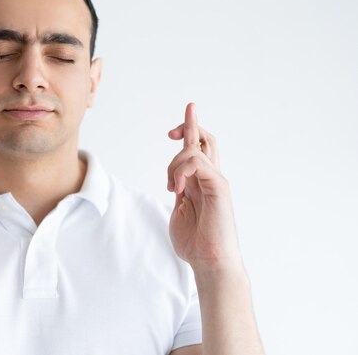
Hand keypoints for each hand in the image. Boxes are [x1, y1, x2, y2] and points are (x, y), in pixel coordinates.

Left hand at [167, 103, 241, 272]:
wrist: (210, 262)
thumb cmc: (196, 243)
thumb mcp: (180, 211)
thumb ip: (180, 192)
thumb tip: (174, 183)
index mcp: (201, 184)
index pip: (199, 150)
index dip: (190, 132)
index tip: (172, 131)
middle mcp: (211, 178)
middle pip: (206, 140)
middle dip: (188, 126)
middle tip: (170, 133)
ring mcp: (216, 181)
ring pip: (195, 150)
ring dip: (174, 164)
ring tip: (172, 187)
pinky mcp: (219, 187)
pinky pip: (197, 163)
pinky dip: (181, 172)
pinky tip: (177, 189)